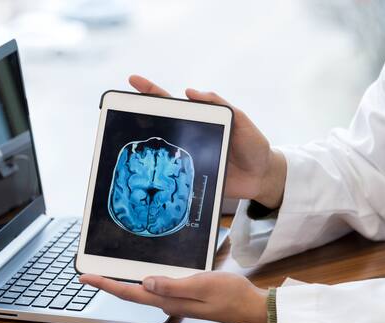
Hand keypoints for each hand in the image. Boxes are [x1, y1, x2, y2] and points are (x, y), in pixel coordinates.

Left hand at [80, 271, 268, 322]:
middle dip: (107, 284)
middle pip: (130, 294)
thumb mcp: (202, 285)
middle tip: (87, 275)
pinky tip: (139, 278)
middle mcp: (168, 303)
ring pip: (141, 293)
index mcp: (169, 301)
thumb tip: (144, 283)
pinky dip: (141, 283)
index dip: (106, 285)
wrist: (251, 308)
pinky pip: (155, 290)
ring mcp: (176, 302)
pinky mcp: (184, 298)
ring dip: (122, 285)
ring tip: (105, 276)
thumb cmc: (231, 296)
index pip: (130, 293)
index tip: (85, 277)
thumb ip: (173, 286)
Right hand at [129, 75, 286, 208]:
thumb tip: (190, 92)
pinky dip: (159, 174)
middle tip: (121, 108)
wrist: (263, 178)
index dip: (152, 92)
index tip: (133, 81)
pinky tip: (147, 172)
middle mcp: (189, 137)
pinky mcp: (190, 179)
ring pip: (161, 151)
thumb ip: (221, 106)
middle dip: (138, 114)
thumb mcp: (242, 121)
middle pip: (160, 124)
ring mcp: (188, 158)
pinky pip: (172, 176)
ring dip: (145, 145)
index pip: (172, 103)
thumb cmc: (254, 146)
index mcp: (200, 120)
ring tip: (128, 136)